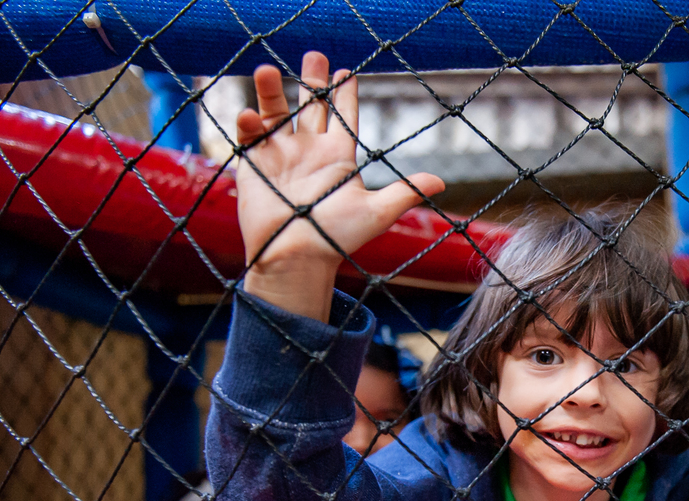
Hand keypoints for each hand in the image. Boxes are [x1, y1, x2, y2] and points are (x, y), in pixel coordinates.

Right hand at [236, 51, 445, 320]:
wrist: (297, 259)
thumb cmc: (338, 238)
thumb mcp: (375, 213)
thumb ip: (404, 193)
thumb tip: (440, 182)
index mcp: (338, 158)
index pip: (343, 118)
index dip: (344, 95)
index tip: (347, 72)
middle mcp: (309, 153)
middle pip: (310, 108)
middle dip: (311, 81)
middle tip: (314, 54)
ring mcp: (280, 157)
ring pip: (276, 115)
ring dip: (272, 93)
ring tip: (269, 70)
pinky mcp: (254, 166)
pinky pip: (249, 137)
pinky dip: (248, 123)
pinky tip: (250, 114)